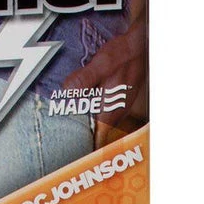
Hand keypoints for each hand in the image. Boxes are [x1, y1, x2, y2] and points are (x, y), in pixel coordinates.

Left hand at [63, 18, 147, 149]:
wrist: (140, 46)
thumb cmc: (124, 54)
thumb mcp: (102, 63)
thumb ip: (85, 79)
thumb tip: (67, 91)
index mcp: (111, 108)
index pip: (98, 139)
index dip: (86, 150)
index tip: (72, 157)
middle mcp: (116, 113)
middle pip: (98, 134)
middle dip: (83, 138)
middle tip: (63, 143)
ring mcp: (119, 108)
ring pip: (101, 124)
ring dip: (88, 126)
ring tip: (68, 126)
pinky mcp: (118, 101)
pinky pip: (104, 114)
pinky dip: (92, 114)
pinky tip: (82, 107)